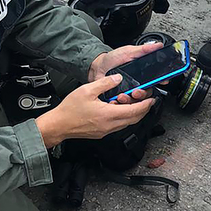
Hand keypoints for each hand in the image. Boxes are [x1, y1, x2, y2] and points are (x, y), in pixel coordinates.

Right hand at [36, 75, 155, 148]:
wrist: (58, 125)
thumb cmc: (69, 110)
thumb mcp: (88, 90)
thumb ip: (106, 83)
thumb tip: (118, 78)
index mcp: (109, 114)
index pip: (135, 111)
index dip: (146, 104)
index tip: (152, 99)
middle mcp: (110, 125)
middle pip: (135, 119)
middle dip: (143, 109)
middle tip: (146, 100)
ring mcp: (106, 131)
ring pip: (127, 123)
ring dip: (133, 113)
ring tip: (132, 102)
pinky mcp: (102, 133)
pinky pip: (118, 125)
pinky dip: (123, 117)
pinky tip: (118, 109)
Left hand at [89, 41, 162, 103]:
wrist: (97, 66)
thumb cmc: (113, 58)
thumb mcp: (129, 52)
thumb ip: (144, 50)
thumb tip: (158, 45)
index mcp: (142, 74)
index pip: (155, 80)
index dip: (160, 82)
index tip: (161, 82)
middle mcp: (137, 85)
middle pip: (147, 94)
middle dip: (142, 95)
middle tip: (136, 92)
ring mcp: (128, 92)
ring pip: (135, 102)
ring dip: (130, 101)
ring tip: (122, 96)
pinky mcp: (119, 98)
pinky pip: (122, 106)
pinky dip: (119, 105)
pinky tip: (116, 100)